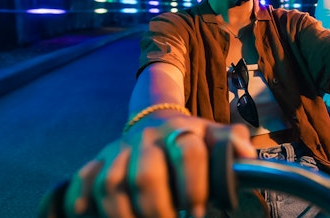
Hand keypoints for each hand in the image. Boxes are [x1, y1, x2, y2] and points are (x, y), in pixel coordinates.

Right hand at [57, 115, 255, 217]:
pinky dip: (82, 204)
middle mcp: (148, 139)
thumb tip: (246, 158)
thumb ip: (234, 145)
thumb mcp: (218, 138)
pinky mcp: (97, 161)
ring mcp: (119, 150)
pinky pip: (83, 181)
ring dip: (124, 215)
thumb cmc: (194, 141)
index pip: (188, 153)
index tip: (199, 212)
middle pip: (146, 174)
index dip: (195, 185)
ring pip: (111, 184)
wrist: (157, 121)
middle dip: (158, 208)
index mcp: (183, 131)